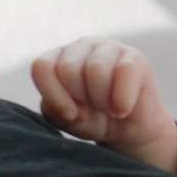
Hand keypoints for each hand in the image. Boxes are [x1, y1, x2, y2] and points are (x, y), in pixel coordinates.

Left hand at [31, 38, 176, 176]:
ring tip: (108, 109)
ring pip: (95, 69)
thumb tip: (69, 107)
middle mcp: (81, 46)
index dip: (54, 95)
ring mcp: (108, 47)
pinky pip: (124, 71)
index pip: (42, 66)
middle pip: (68, 68)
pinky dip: (122, 100)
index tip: (70, 113)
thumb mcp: (65, 120)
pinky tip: (124, 108)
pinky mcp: (134, 57)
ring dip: (101, 101)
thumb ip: (55, 109)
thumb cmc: (91, 120)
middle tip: (93, 108)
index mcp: (57, 58)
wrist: (128, 130)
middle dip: (80, 98)